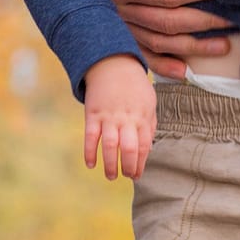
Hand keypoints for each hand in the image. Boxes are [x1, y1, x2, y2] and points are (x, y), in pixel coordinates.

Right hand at [84, 55, 156, 179]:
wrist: (113, 63)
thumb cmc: (134, 85)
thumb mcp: (149, 101)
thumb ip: (150, 124)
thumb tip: (148, 149)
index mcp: (142, 116)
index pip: (143, 146)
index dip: (140, 163)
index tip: (137, 174)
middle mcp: (126, 118)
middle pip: (128, 148)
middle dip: (128, 167)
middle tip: (126, 176)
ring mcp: (108, 116)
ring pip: (109, 146)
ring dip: (110, 164)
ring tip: (111, 176)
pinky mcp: (92, 114)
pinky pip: (90, 137)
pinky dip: (89, 153)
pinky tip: (91, 164)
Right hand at [103, 0, 232, 79]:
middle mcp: (112, 6)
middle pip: (167, 22)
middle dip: (206, 22)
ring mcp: (114, 20)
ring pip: (158, 42)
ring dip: (192, 47)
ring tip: (225, 44)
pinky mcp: (115, 27)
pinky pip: (140, 52)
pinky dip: (162, 64)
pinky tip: (185, 72)